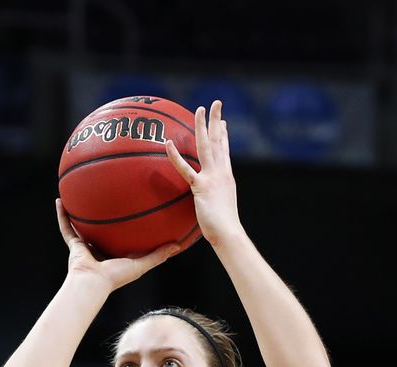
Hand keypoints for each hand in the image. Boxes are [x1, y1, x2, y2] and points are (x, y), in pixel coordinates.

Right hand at [56, 199, 178, 291]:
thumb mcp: (141, 264)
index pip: (119, 239)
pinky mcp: (73, 245)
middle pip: (99, 230)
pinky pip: (66, 227)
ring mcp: (84, 247)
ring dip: (77, 212)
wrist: (93, 283)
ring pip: (80, 226)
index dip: (124, 228)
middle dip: (101, 217)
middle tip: (105, 198)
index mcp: (114, 255)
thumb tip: (178, 245)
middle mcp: (98, 249)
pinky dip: (62, 215)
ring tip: (77, 194)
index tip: (130, 213)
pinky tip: (60, 200)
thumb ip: (158, 255)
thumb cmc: (116, 277)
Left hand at [165, 100, 243, 246]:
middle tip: (215, 104)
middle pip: (219, 141)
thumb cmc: (223, 228)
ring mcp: (212, 177)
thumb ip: (214, 201)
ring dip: (203, 126)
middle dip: (217, 120)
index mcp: (227, 177)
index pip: (225, 151)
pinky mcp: (201, 186)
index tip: (223, 122)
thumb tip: (209, 204)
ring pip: (207, 146)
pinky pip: (185, 168)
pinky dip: (175, 156)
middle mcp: (222, 172)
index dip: (224, 135)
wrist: (228, 233)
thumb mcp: (220, 209)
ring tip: (200, 109)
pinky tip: (168, 143)